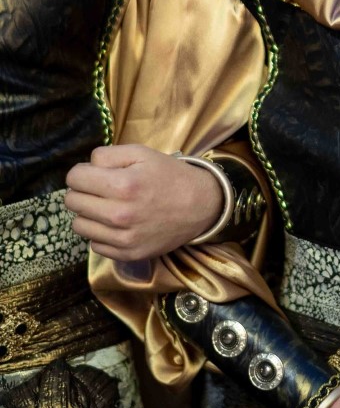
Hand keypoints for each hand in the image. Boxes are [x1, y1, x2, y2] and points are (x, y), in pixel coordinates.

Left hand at [64, 144, 222, 259]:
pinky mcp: (128, 254)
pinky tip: (117, 224)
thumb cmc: (169, 176)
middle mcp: (119, 215)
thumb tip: (85, 168)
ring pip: (79, 225)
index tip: (93, 173)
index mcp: (122, 185)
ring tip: (107, 206)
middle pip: (73, 202)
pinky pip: (95, 244)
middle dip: (83, 191)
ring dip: (89, 214)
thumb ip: (107, 155)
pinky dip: (101, 233)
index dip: (82, 172)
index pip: (74, 179)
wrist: (199, 206)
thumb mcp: (142, 153)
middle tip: (100, 189)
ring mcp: (123, 238)